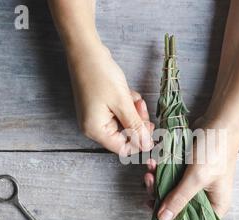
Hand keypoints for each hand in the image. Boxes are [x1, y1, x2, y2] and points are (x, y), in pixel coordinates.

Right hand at [66, 39, 153, 154]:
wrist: (85, 50)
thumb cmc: (100, 75)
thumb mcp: (123, 103)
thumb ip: (136, 126)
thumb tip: (146, 145)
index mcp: (96, 130)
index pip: (123, 149)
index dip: (140, 143)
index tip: (153, 132)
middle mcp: (94, 127)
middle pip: (125, 136)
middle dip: (138, 123)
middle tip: (143, 108)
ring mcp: (97, 116)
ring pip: (125, 123)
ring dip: (134, 112)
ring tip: (135, 98)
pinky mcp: (101, 106)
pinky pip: (120, 112)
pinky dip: (128, 104)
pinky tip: (128, 93)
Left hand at [144, 117, 238, 219]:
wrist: (220, 121)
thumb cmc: (215, 150)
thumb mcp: (197, 177)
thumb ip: (179, 199)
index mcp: (216, 206)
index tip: (154, 212)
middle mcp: (206, 198)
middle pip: (177, 208)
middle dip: (159, 195)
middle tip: (149, 182)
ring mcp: (196, 185)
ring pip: (170, 192)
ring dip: (156, 181)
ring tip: (149, 168)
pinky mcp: (188, 172)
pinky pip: (169, 177)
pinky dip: (160, 171)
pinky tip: (153, 162)